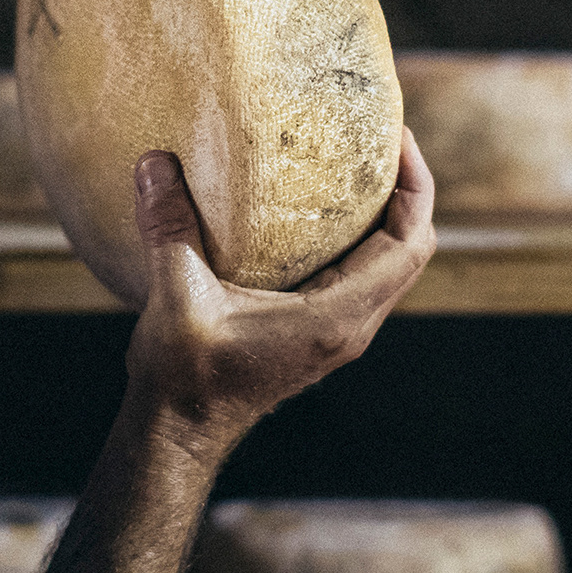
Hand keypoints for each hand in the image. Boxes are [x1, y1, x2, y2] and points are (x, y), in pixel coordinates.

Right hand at [123, 128, 435, 459]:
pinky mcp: (317, 333)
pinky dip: (356, 239)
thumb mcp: (176, 296)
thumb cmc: (185, 379)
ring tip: (357, 164)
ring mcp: (337, 333)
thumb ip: (169, 228)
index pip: (409, 245)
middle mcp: (350, 326)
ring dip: (385, 216)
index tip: (400, 138)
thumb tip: (154, 161)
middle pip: (409, 249)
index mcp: (337, 317)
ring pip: (388, 266)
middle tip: (380, 139)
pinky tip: (316, 210)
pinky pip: (358, 277)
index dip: (416, 187)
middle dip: (405, 191)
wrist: (179, 434)